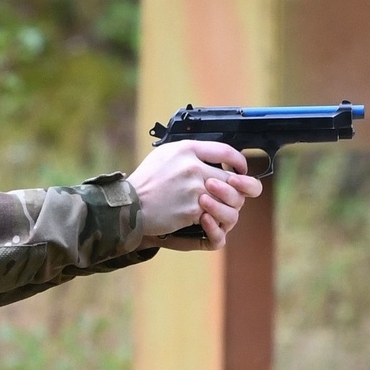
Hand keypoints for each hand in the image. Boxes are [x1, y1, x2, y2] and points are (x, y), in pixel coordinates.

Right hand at [127, 140, 263, 250]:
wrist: (129, 205)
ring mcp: (194, 189)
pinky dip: (210, 219)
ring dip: (225, 206)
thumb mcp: (165, 155)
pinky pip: (213, 215)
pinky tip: (201, 219)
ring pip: (228, 199)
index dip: (239, 162)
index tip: (240, 170)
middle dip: (234, 190)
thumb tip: (211, 156)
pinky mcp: (192, 210)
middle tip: (228, 196)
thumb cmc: (145, 181)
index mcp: (188, 149)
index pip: (227, 152)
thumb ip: (189, 152)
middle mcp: (193, 167)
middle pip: (231, 179)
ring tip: (216, 209)